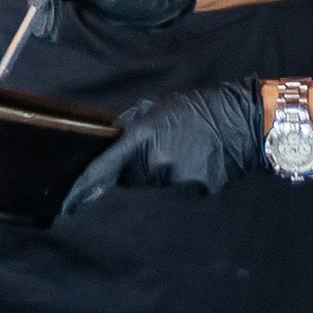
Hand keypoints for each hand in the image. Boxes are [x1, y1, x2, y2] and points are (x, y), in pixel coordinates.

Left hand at [61, 80, 262, 213]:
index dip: (85, 187)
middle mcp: (157, 162)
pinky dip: (186, 177)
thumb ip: (130, 127)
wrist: (242, 121)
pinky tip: (200, 159)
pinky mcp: (197, 191)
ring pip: (157, 182)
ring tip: (185, 149)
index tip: (69, 204)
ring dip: (164, 169)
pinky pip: (181, 188)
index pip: (105, 169)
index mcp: (143, 138)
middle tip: (161, 146)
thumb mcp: (156, 107)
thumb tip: (113, 143)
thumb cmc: (197, 109)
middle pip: (133, 177)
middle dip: (138, 166)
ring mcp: (178, 180)